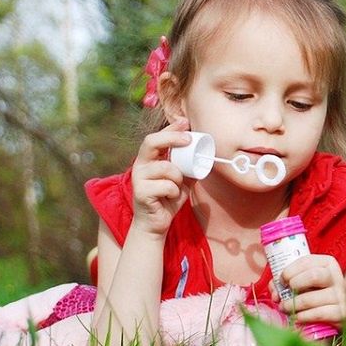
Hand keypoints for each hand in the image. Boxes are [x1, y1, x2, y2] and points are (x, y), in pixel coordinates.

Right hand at [129, 118, 192, 236]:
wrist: (156, 223)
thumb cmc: (168, 198)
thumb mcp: (183, 179)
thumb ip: (190, 166)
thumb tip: (206, 152)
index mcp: (150, 159)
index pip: (156, 137)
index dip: (170, 129)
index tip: (185, 122)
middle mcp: (140, 165)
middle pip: (150, 142)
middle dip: (171, 138)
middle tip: (188, 140)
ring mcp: (138, 179)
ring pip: (165, 167)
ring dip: (178, 175)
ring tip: (178, 185)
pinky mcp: (140, 193)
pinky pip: (166, 186)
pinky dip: (174, 191)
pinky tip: (171, 197)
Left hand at [277, 253, 345, 327]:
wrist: (342, 310)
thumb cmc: (318, 293)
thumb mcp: (307, 282)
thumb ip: (289, 280)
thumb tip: (274, 290)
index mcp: (327, 264)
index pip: (307, 261)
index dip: (290, 270)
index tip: (281, 280)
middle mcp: (336, 278)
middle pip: (313, 276)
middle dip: (294, 284)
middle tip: (284, 294)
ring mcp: (340, 296)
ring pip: (311, 299)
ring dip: (292, 305)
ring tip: (285, 308)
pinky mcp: (341, 313)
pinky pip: (317, 314)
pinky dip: (302, 316)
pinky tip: (297, 317)